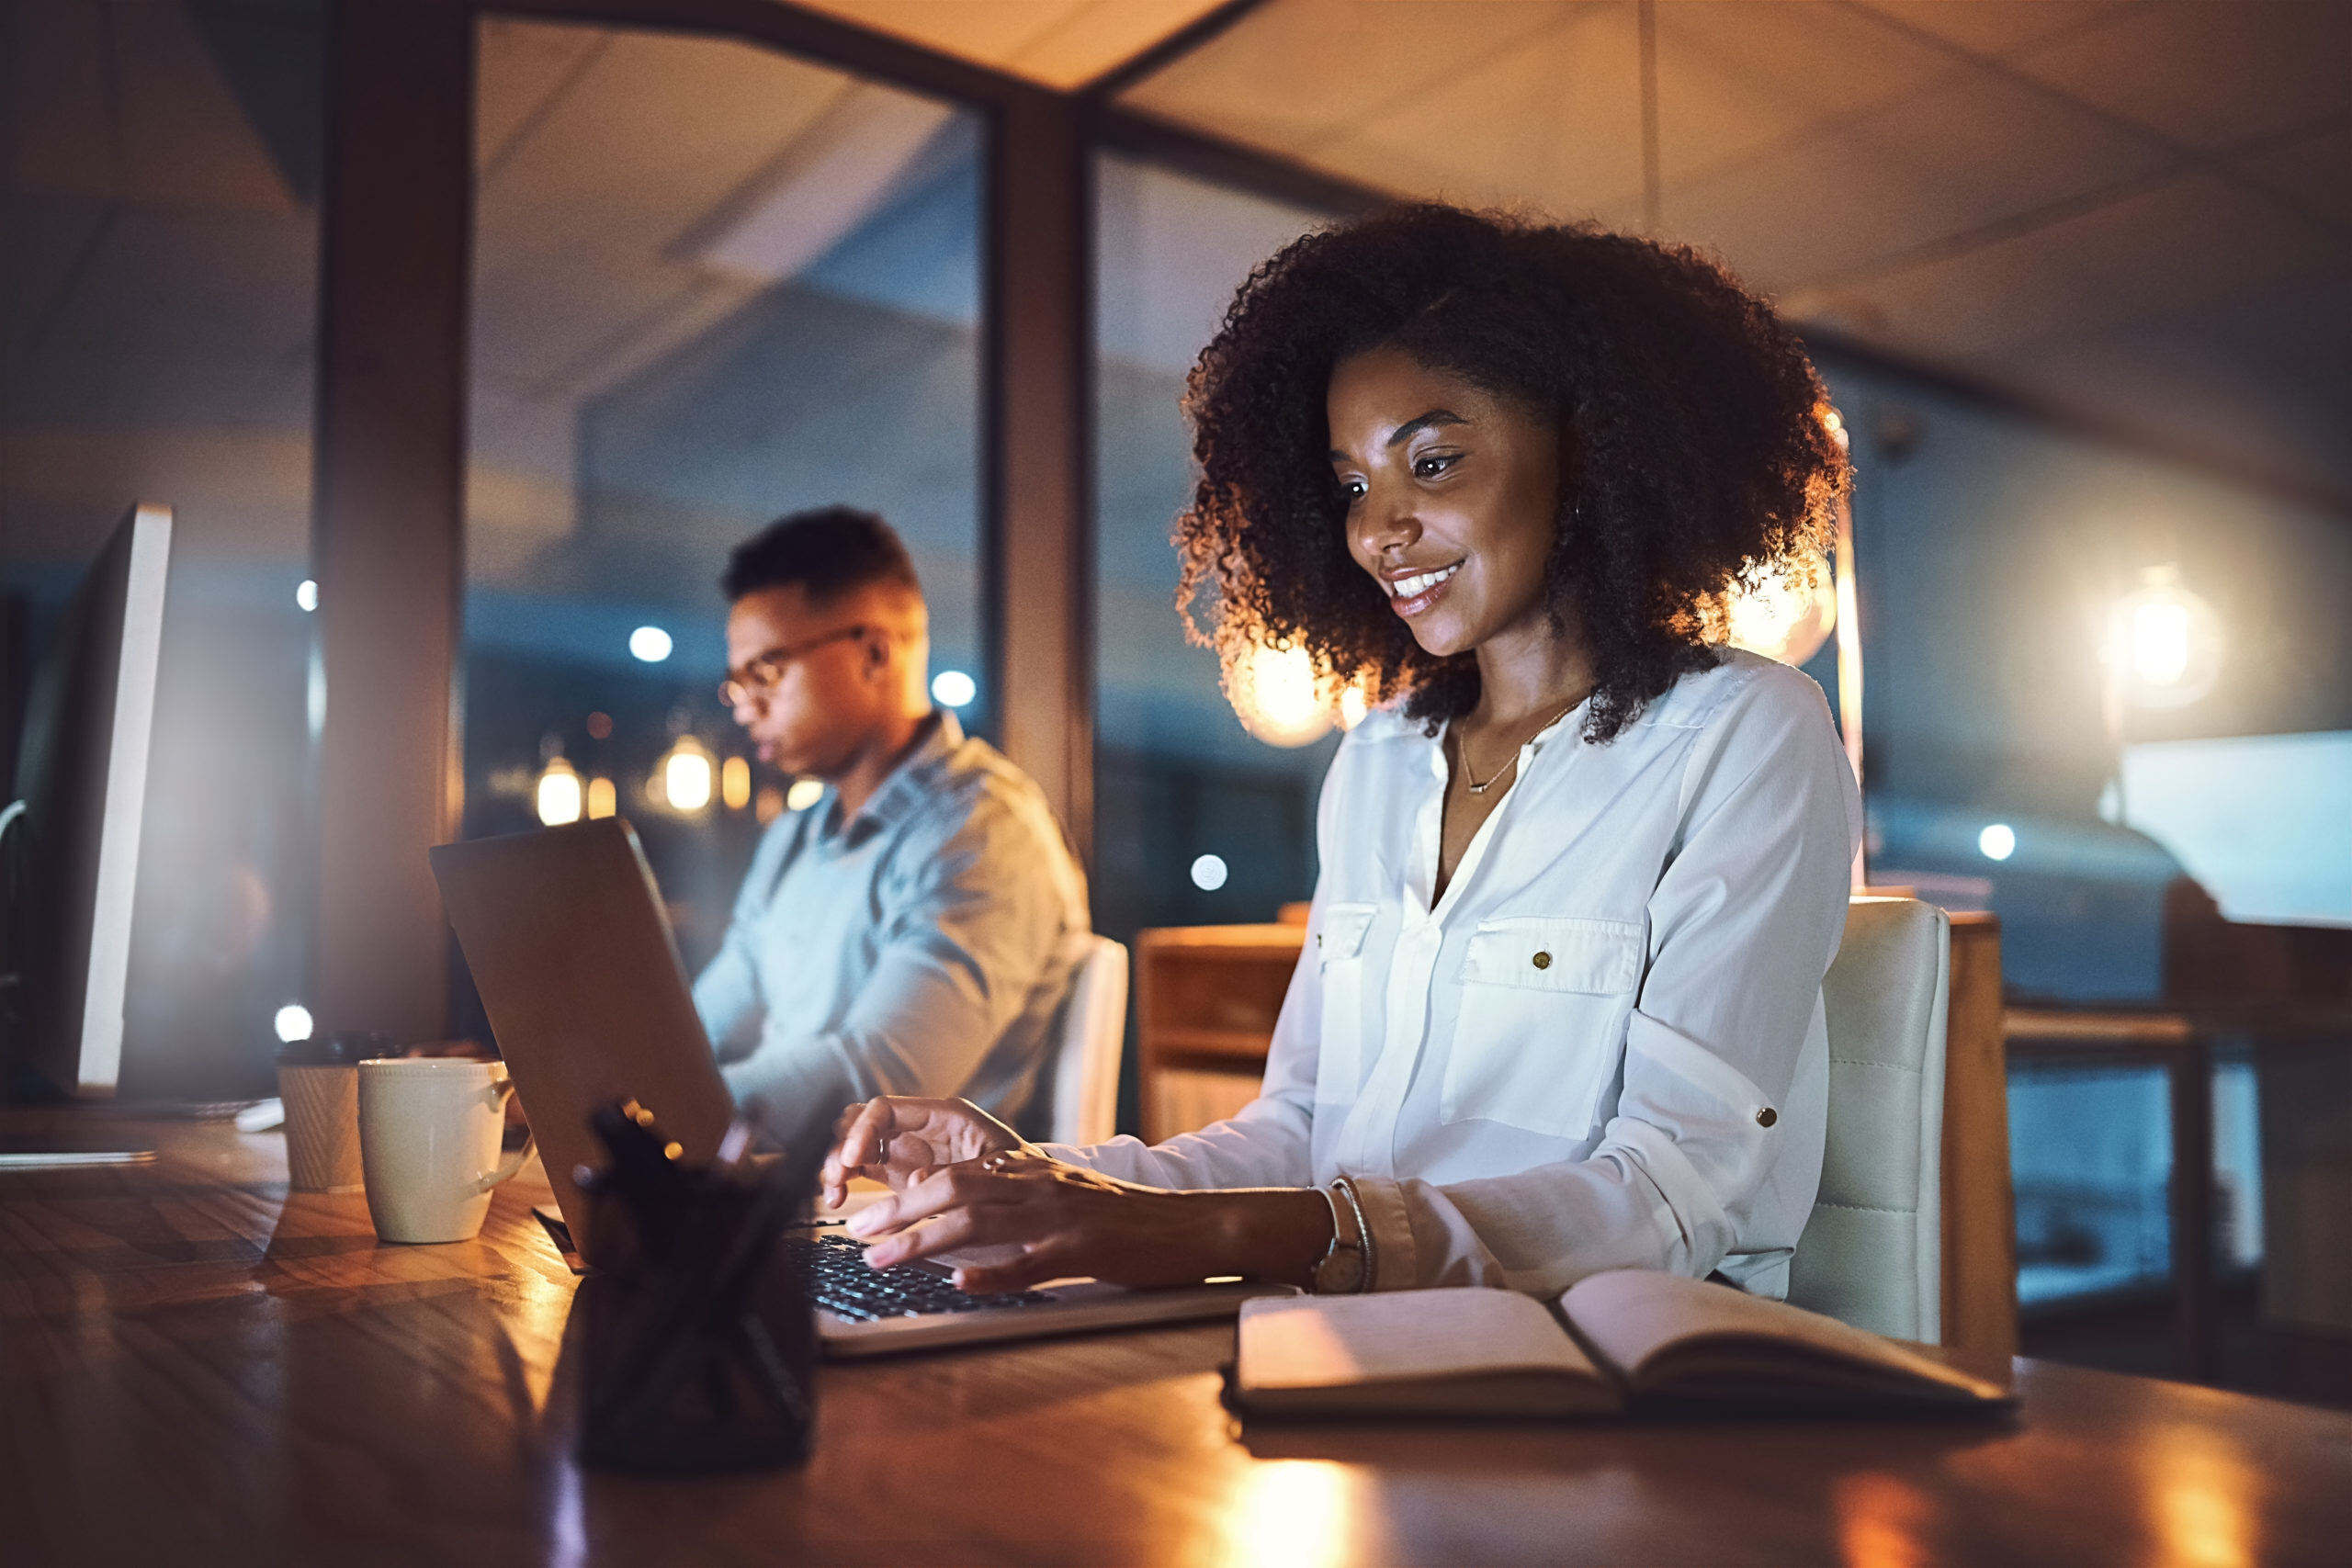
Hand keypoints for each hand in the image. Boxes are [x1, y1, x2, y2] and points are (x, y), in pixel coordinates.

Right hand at [819, 1096, 1027, 1210]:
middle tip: (838, 1179)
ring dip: (838, 1165)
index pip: (886, 1108)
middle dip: (843, 1146)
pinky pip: (860, 1169)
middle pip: (863, 1122)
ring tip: (835, 1195)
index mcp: (944, 1115)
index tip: (851, 1160)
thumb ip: (954, 1173)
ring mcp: (906, 1150)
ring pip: (857, 1145)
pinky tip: (840, 1201)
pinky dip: (845, 1182)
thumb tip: (914, 1181)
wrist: (1036, 1201)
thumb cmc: (1021, 1178)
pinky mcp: (897, 1174)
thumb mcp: (995, 1171)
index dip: (862, 1130)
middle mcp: (919, 1127)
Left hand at [845, 1151, 1332, 1294]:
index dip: (905, 1192)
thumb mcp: (1067, 1197)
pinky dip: (992, 1274)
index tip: (867, 1213)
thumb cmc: (1128, 1220)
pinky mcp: (1084, 1251)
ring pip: (979, 1221)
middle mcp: (1039, 1186)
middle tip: (857, 1233)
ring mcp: (1060, 1218)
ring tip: (884, 1260)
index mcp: (1033, 1172)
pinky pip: (1029, 1263)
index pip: (955, 1172)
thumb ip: (1018, 1202)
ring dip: (924, 1241)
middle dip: (898, 1211)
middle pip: (954, 1189)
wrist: (1193, 1226)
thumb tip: (962, 1225)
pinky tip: (961, 1285)